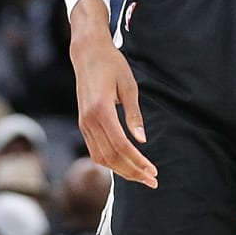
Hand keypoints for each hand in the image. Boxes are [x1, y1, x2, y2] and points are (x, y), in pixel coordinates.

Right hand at [71, 26, 156, 187]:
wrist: (87, 53)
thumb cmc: (112, 65)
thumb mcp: (129, 86)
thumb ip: (134, 115)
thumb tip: (142, 140)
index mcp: (101, 110)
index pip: (121, 146)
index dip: (137, 162)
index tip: (153, 171)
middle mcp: (88, 121)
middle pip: (110, 157)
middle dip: (132, 172)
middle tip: (152, 180)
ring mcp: (83, 124)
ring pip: (101, 157)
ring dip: (121, 170)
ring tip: (141, 175)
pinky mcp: (83, 124)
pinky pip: (95, 150)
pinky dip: (110, 162)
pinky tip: (125, 164)